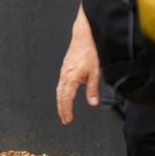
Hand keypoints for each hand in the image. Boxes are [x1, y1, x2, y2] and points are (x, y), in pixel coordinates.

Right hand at [56, 6, 100, 124]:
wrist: (83, 36)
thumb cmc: (89, 51)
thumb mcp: (95, 72)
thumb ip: (92, 89)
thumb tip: (92, 103)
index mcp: (71, 78)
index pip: (67, 98)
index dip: (67, 110)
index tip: (68, 119)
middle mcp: (65, 75)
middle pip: (60, 96)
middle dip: (62, 108)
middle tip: (64, 119)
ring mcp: (64, 70)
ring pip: (59, 89)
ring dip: (61, 101)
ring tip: (63, 110)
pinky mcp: (65, 67)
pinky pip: (60, 83)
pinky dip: (61, 92)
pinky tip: (64, 94)